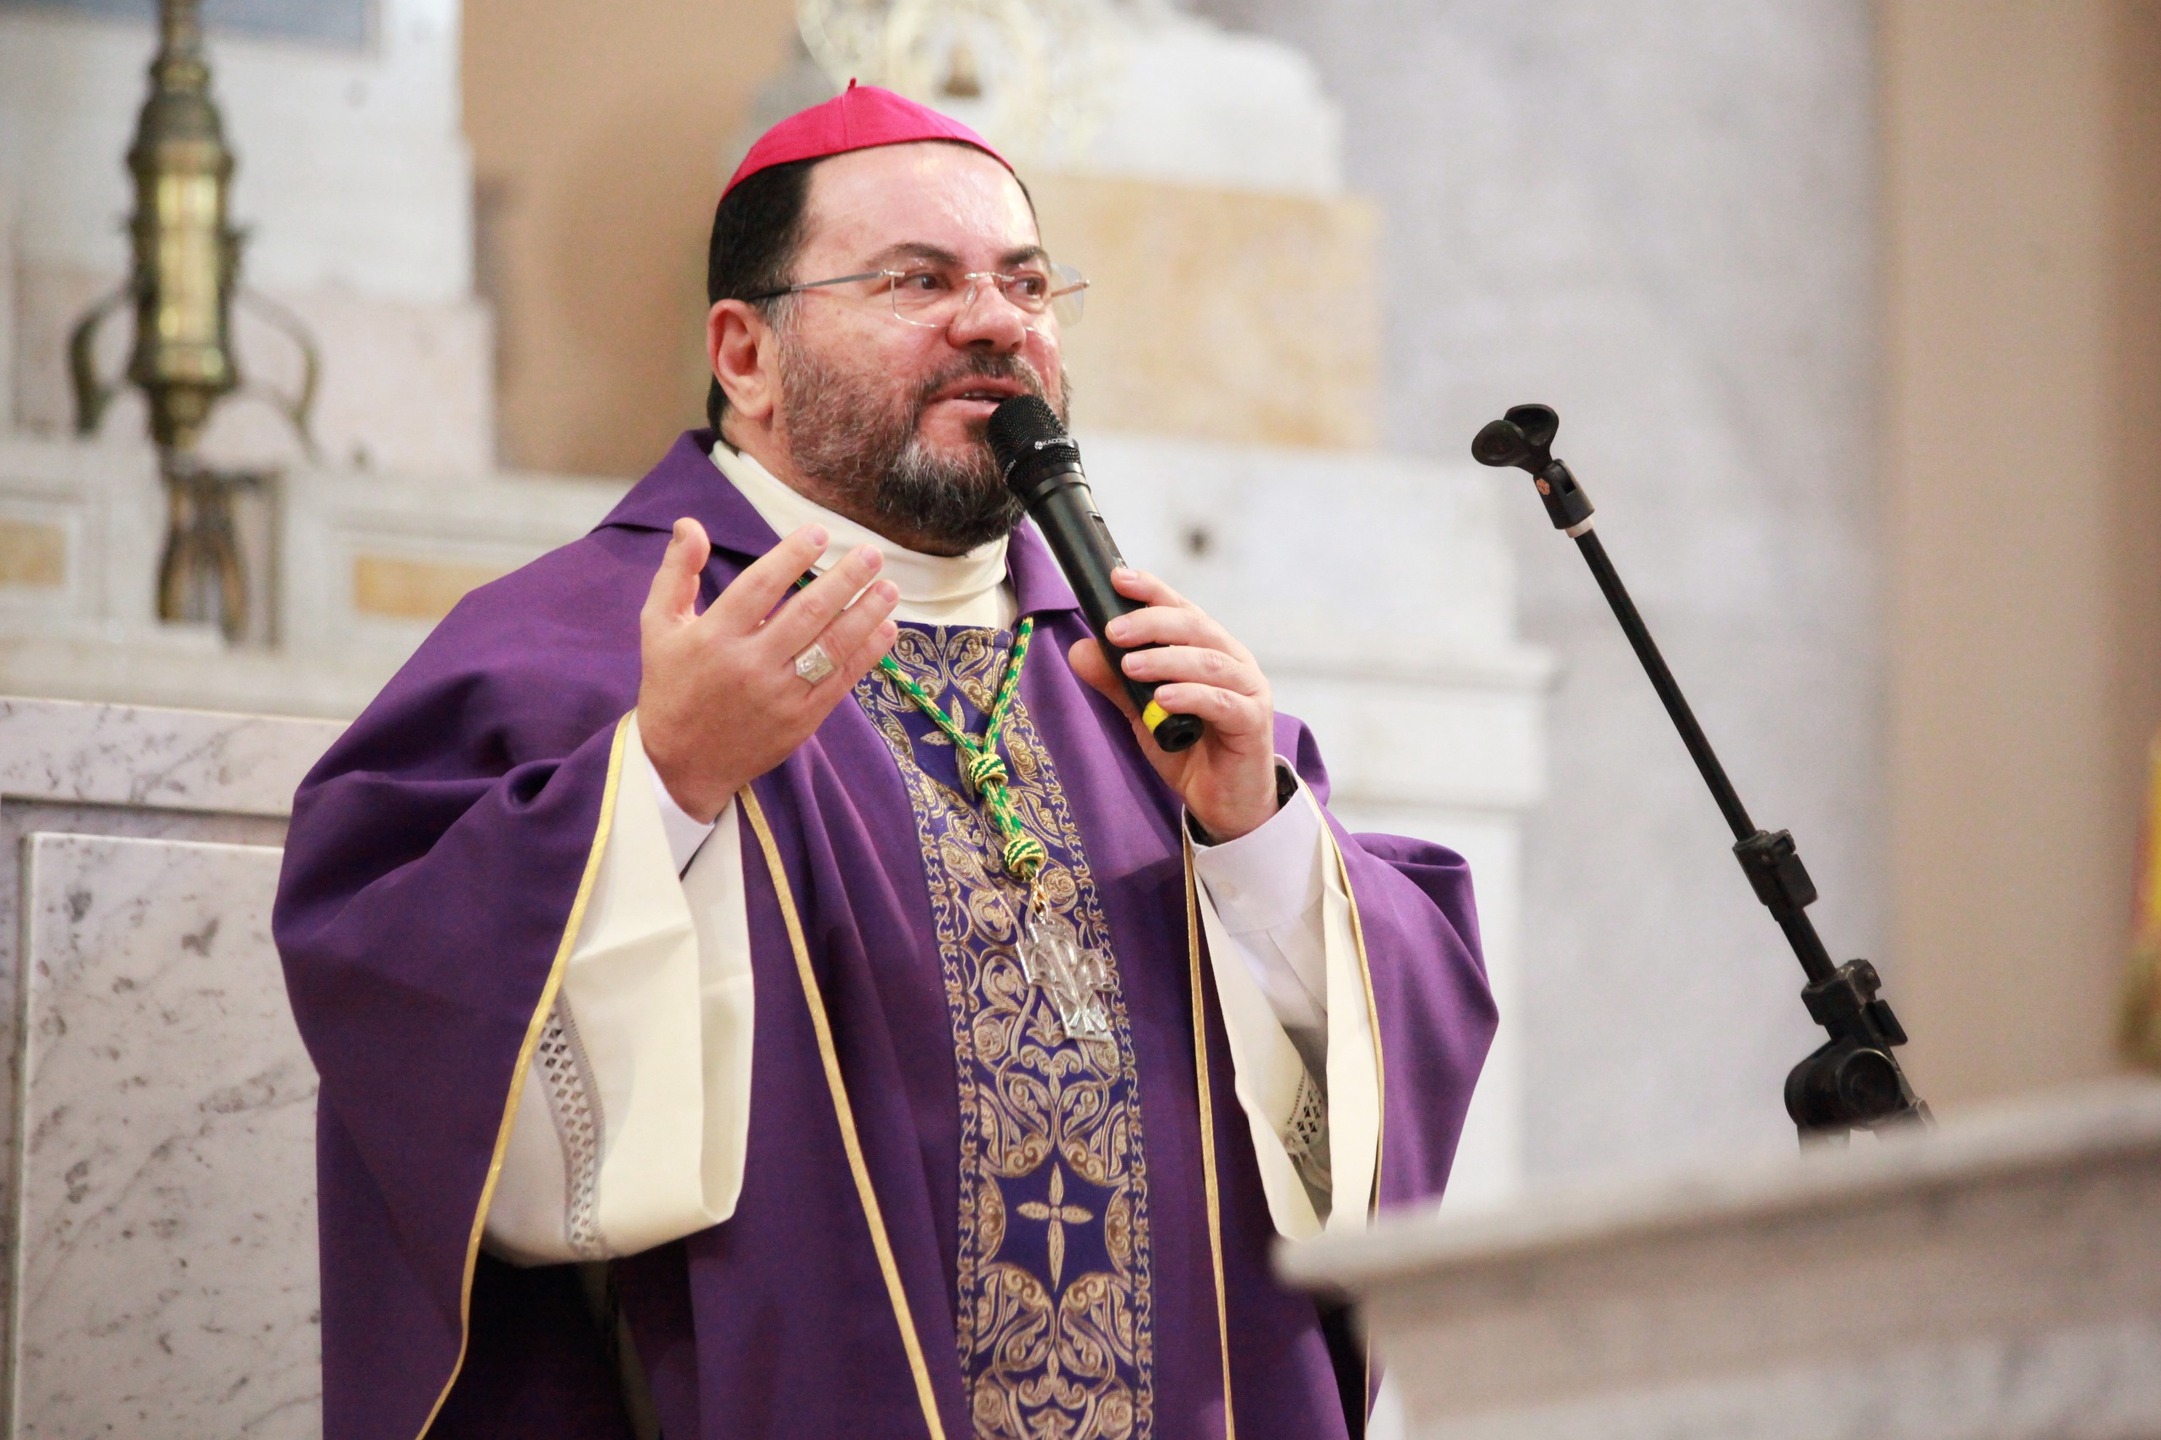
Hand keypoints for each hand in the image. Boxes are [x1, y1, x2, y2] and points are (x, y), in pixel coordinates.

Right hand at [637, 519, 899, 820]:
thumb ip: (676, 573)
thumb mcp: (658, 626)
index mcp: (714, 636)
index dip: (791, 556)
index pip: (760, 586)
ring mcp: (779, 695)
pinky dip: (867, 654)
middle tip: (872, 555)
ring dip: (866, 614)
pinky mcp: (801, 720)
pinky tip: (886, 628)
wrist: (680, 763)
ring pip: (832, 646)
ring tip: (889, 588)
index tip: (819, 533)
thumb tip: (691, 525)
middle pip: (807, 613)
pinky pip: (841, 680)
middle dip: (845, 580)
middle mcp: (749, 664)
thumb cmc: (670, 685)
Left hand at [1068, 567, 1277, 841]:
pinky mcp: (1253, 723)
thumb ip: (1117, 681)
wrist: (1224, 802)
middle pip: (1196, 627)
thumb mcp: (1143, 712)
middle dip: (1153, 623)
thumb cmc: (1189, 749)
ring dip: (1167, 659)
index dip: (1152, 591)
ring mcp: (1248, 690)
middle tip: (1114, 632)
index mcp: (1209, 649)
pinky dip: (1191, 695)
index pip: (1181, 609)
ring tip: (1131, 666)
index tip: (1118, 579)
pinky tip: (1163, 697)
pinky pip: (1222, 702)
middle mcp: (1233, 662)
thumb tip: (1080, 649)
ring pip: (1209, 662)